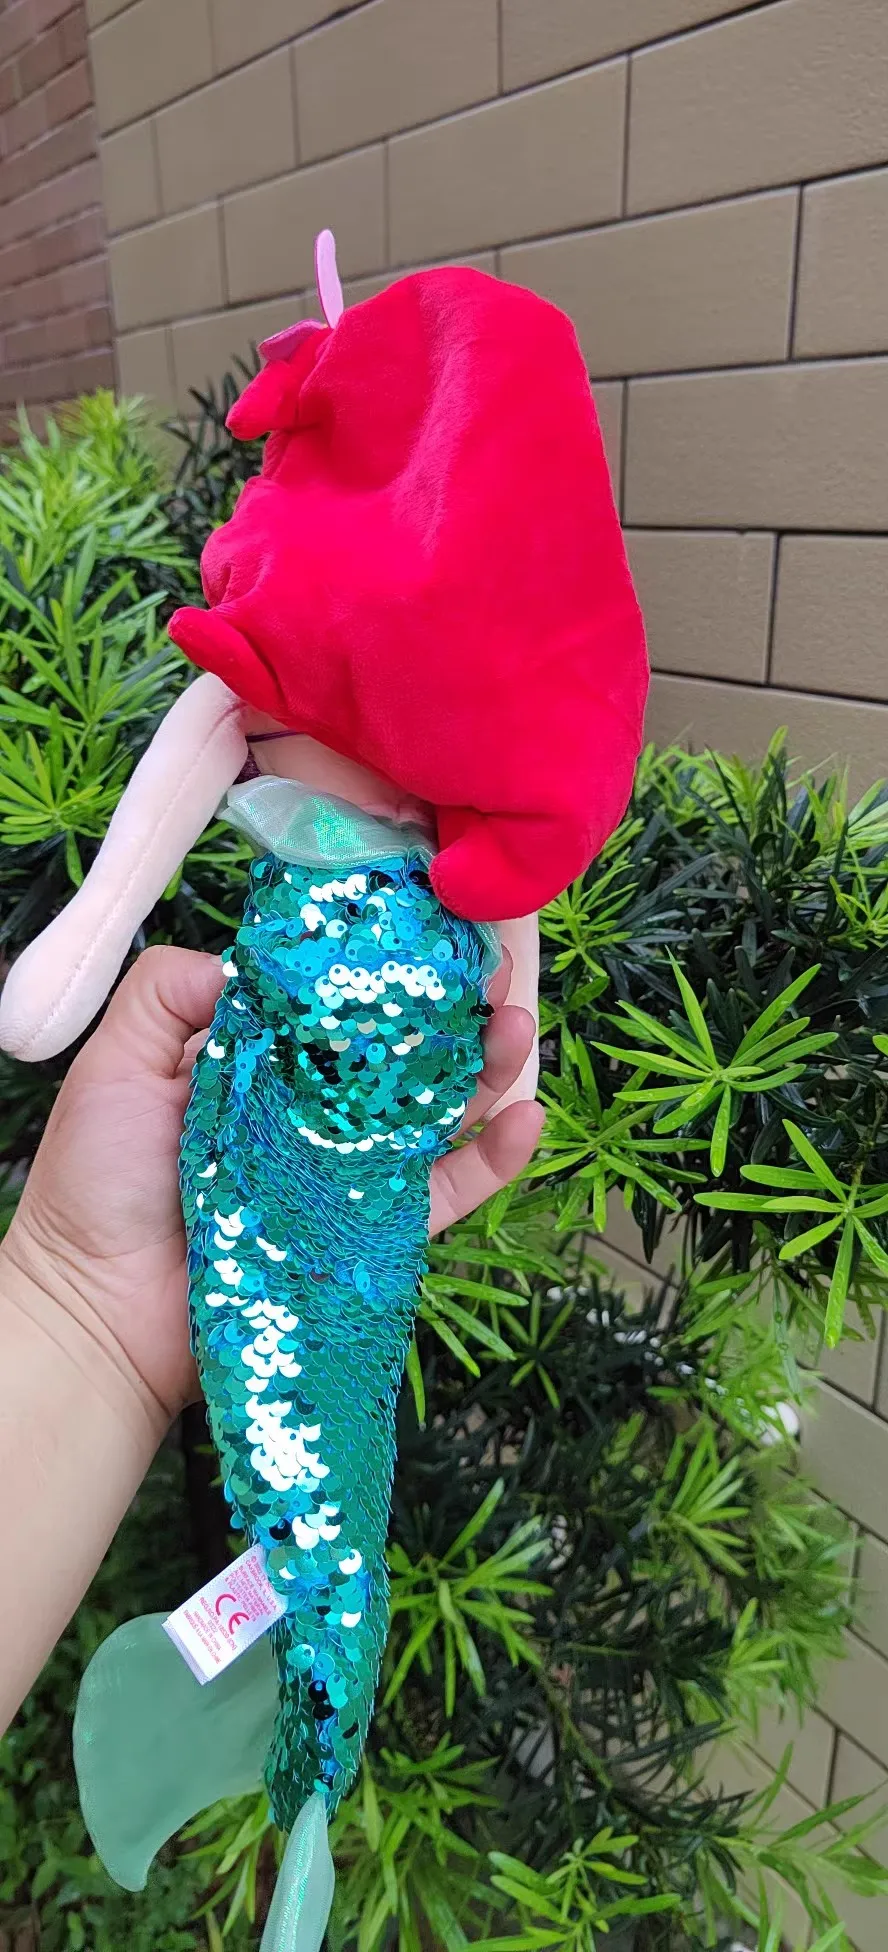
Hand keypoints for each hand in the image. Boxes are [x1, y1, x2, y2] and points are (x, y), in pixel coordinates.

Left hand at [3, 947, 541, 1431]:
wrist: (96, 1308)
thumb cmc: (96, 1184)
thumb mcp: (118, 1060)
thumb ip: (168, 991)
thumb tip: (249, 963)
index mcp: (259, 1066)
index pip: (335, 1005)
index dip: (383, 967)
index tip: (426, 927)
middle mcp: (311, 1116)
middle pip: (402, 1054)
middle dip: (455, 1008)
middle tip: (491, 968)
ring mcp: (346, 1177)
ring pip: (438, 1116)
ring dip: (490, 1068)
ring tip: (519, 1024)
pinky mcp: (371, 1239)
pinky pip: (446, 1196)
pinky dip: (495, 1160)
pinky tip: (528, 1118)